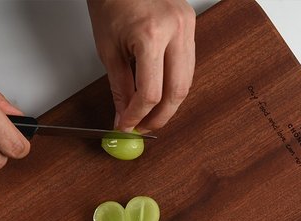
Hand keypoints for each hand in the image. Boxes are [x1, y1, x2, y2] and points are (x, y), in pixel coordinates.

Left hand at [86, 0, 195, 132]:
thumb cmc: (111, 1)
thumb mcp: (108, 49)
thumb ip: (119, 87)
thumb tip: (123, 115)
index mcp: (151, 35)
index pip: (150, 92)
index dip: (138, 115)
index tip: (127, 126)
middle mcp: (176, 30)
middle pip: (177, 91)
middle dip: (160, 116)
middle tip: (144, 128)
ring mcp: (188, 26)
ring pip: (187, 80)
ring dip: (170, 102)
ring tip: (150, 113)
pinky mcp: (191, 24)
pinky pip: (188, 64)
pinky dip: (175, 83)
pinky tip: (161, 91)